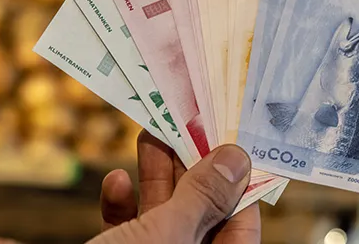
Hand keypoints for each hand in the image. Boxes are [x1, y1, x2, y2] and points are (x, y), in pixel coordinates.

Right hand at [91, 131, 259, 243]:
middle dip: (193, 169)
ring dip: (156, 175)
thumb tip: (237, 160)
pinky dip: (121, 202)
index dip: (239, 183)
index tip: (231, 141)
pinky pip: (127, 228)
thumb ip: (202, 198)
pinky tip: (116, 181)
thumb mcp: (166, 236)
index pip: (242, 227)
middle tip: (188, 126)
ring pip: (163, 216)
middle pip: (201, 216)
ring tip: (151, 134)